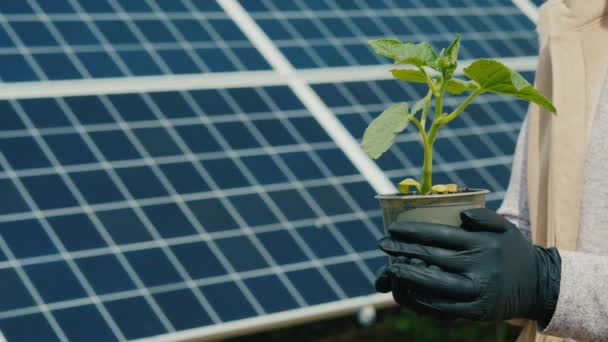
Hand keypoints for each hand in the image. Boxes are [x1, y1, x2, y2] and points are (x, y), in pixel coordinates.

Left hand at [375, 208, 560, 323]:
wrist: (538, 285)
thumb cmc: (512, 251)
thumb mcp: (504, 227)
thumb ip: (482, 216)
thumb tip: (460, 213)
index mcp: (482, 243)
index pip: (440, 235)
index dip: (413, 232)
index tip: (392, 228)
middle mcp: (479, 267)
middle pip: (433, 258)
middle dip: (404, 250)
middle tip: (382, 244)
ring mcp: (478, 291)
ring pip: (436, 285)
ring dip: (409, 276)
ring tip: (390, 267)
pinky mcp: (477, 311)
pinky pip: (445, 308)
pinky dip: (424, 300)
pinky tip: (408, 291)